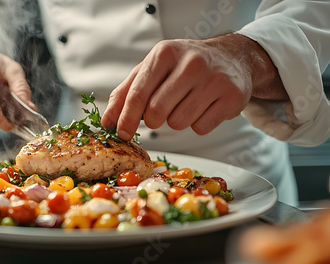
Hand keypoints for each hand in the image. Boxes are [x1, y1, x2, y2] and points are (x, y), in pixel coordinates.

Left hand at [102, 34, 264, 140]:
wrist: (231, 57)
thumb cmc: (184, 65)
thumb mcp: (152, 69)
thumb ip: (126, 93)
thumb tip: (108, 121)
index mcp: (165, 53)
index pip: (138, 94)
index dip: (126, 118)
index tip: (121, 133)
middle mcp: (191, 63)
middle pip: (156, 112)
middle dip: (152, 120)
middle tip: (158, 113)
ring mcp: (214, 80)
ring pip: (178, 122)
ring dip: (176, 121)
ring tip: (185, 103)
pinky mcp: (232, 97)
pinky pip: (201, 128)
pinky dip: (197, 124)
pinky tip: (203, 106)